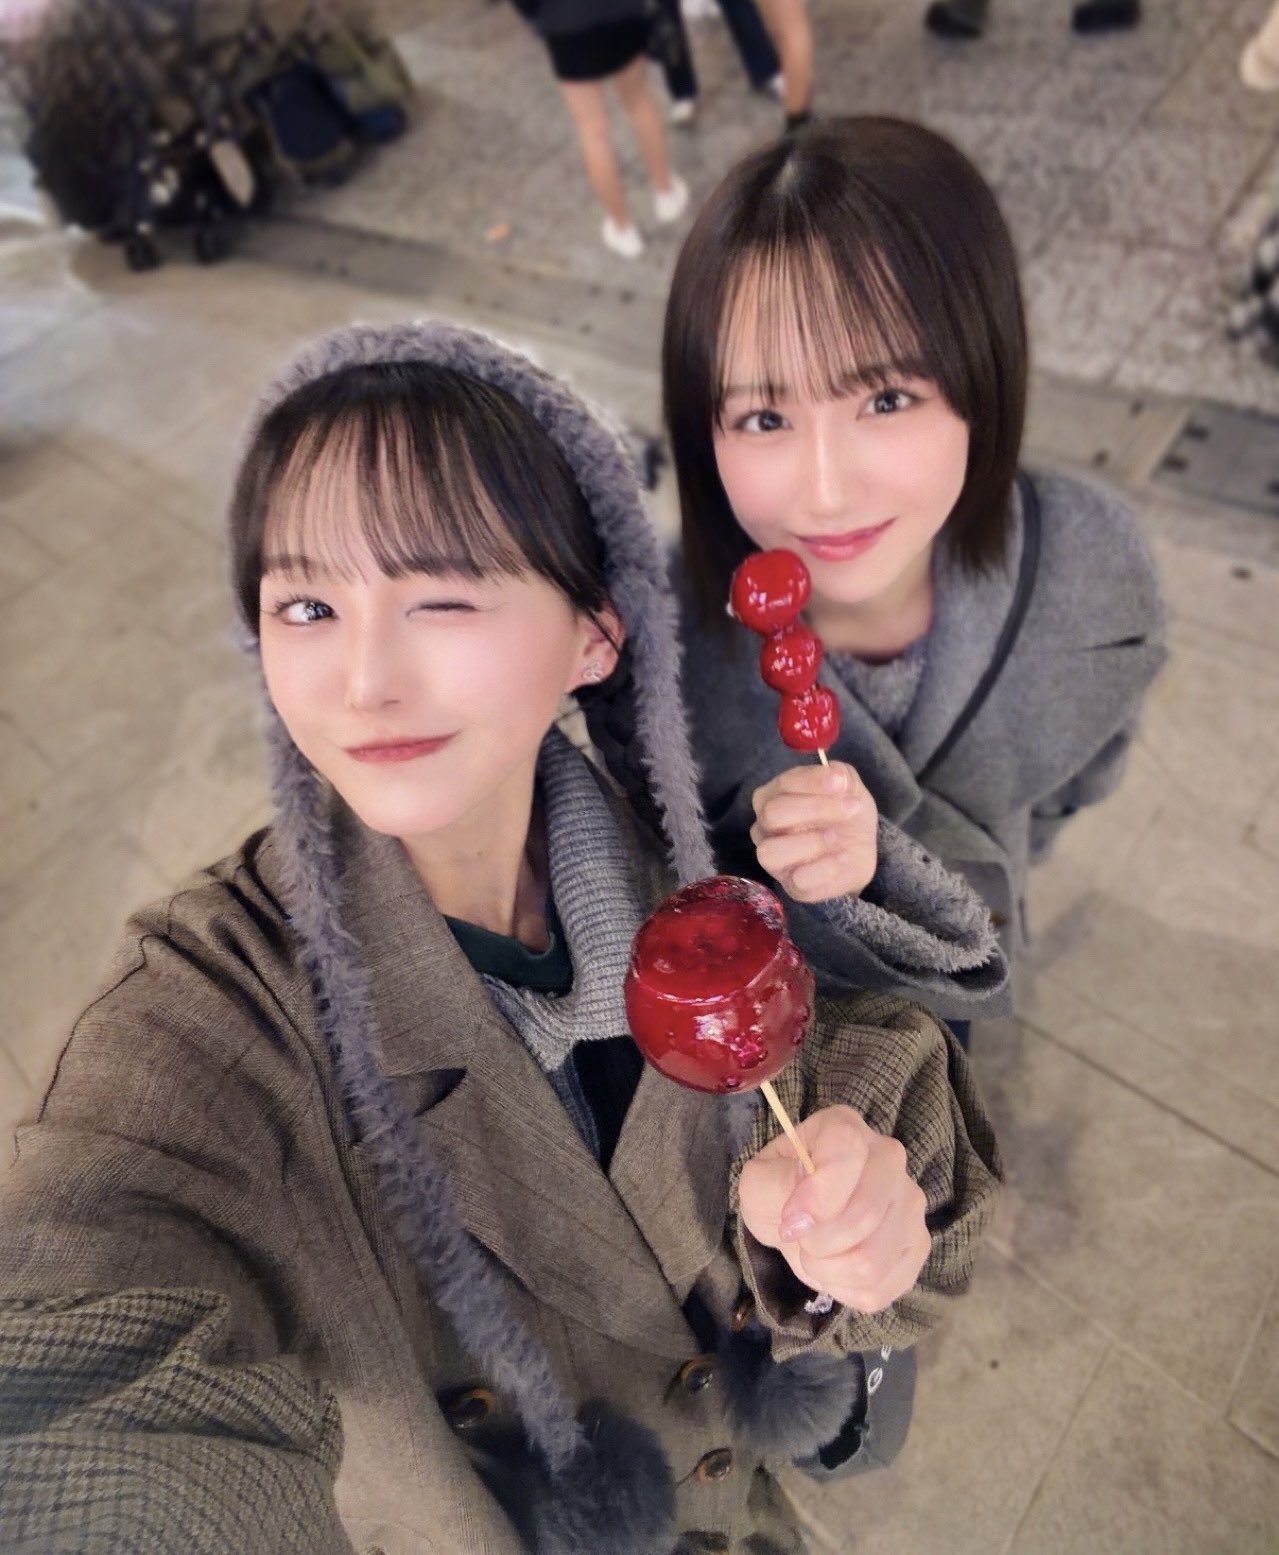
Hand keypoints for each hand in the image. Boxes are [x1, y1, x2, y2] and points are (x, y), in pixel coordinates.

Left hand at [738, 1105, 929, 1312]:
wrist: (802, 1215)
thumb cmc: (781, 1189)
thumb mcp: (759, 1180)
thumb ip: (774, 1186)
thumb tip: (804, 1219)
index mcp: (846, 1129)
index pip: (848, 1154)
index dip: (817, 1197)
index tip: (790, 1222)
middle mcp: (889, 1159)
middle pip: (866, 1215)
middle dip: (818, 1243)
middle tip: (800, 1239)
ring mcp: (910, 1204)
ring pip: (872, 1261)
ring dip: (828, 1271)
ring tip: (816, 1256)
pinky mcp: (917, 1248)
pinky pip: (881, 1288)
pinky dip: (845, 1290)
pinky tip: (837, 1269)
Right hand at [750, 762, 878, 902]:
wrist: (860, 849)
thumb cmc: (843, 813)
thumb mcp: (847, 786)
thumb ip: (840, 775)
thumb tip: (836, 777)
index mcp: (772, 797)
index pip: (782, 785)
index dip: (812, 782)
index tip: (841, 783)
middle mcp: (764, 828)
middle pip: (772, 814)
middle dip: (815, 808)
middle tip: (850, 808)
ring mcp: (775, 860)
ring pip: (771, 851)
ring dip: (812, 841)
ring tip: (837, 837)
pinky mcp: (792, 886)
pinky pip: (799, 879)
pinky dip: (826, 867)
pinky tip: (841, 858)